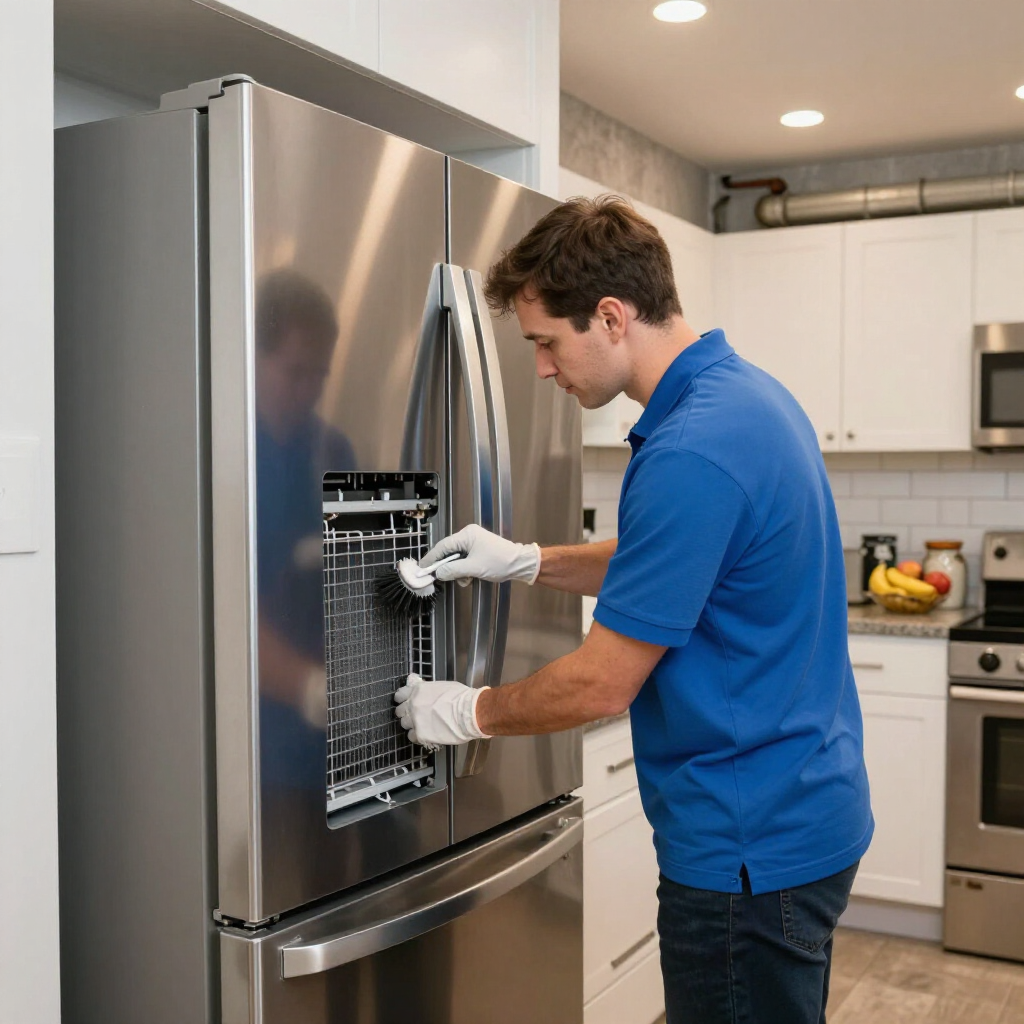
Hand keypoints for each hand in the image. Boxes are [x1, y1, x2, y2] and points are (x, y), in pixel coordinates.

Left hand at [394, 674, 491, 746]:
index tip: (405, 702)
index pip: (400, 695)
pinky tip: (426, 734)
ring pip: (404, 724)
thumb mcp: (442, 686)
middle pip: (399, 711)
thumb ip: (429, 691)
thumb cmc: (460, 697)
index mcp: (418, 691)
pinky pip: (412, 737)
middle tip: (415, 715)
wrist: (468, 712)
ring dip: (412, 724)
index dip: (402, 699)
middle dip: (406, 713)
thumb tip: (427, 694)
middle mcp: (413, 705)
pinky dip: (417, 736)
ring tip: (423, 725)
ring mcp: (415, 720)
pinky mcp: (421, 735)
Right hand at [419, 524, 539, 584]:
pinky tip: (471, 577)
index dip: (432, 557)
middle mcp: (469, 535)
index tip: (422, 567)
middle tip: (443, 578)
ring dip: (458, 571)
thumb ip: (453, 570)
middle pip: (449, 552)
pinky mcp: (478, 549)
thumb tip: (438, 573)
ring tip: (467, 579)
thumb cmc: (499, 563)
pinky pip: (465, 559)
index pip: (443, 546)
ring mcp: (474, 542)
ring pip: (457, 558)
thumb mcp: (474, 568)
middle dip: (448, 567)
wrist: (520, 564)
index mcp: (467, 535)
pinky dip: (465, 570)